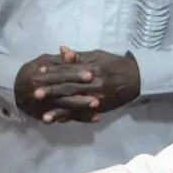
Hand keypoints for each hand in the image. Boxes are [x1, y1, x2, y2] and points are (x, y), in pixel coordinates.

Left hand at [15, 47, 140, 123]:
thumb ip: (78, 56)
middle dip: (52, 92)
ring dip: (59, 112)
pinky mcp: (100, 108)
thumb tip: (61, 50)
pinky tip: (59, 121)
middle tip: (36, 95)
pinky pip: (83, 114)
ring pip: (75, 106)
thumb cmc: (114, 64)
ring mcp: (97, 98)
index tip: (39, 73)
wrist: (136, 78)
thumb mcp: (97, 55)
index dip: (54, 73)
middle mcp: (93, 85)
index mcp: (91, 69)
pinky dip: (71, 118)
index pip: (69, 71)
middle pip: (69, 89)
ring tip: (45, 117)